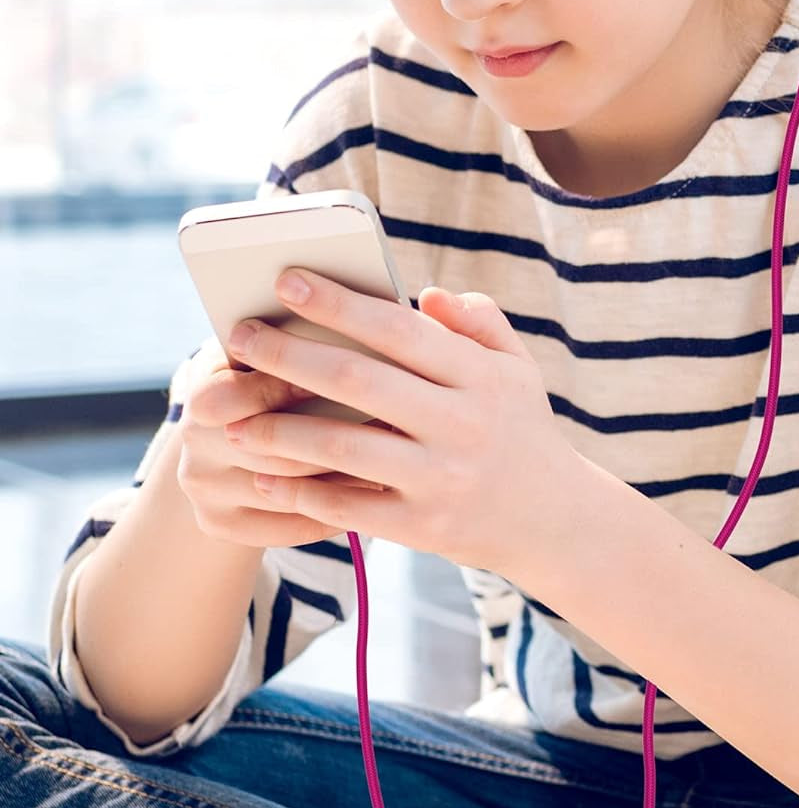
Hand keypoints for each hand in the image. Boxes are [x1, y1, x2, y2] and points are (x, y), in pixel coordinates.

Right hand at [178, 335, 383, 548]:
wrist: (220, 443)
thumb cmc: (260, 379)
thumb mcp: (264, 354)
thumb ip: (296, 342)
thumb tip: (358, 322)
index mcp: (202, 396)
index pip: (237, 398)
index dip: (291, 386)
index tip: (350, 374)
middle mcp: (194, 449)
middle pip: (271, 450)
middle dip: (333, 435)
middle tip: (391, 422)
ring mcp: (206, 494)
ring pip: (288, 489)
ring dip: (345, 474)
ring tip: (394, 455)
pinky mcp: (221, 526)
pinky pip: (290, 525)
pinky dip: (336, 508)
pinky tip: (375, 487)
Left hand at [221, 268, 580, 576]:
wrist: (555, 520)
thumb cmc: (521, 427)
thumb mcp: (516, 366)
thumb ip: (477, 321)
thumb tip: (427, 294)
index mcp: (481, 374)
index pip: (398, 329)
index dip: (339, 302)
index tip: (287, 279)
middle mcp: (462, 423)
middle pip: (359, 381)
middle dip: (290, 354)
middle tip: (238, 335)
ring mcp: (441, 479)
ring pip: (344, 448)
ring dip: (280, 430)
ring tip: (233, 416)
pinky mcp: (425, 528)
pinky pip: (350, 507)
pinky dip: (301, 492)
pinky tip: (263, 475)